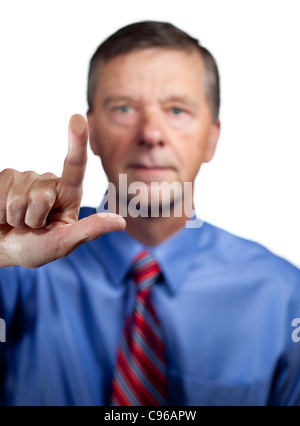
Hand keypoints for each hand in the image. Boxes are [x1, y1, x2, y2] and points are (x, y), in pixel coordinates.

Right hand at [0, 114, 125, 267]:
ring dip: (14, 218)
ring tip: (17, 222)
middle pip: (41, 195)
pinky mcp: (4, 177)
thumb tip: (120, 223)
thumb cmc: (36, 248)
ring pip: (18, 197)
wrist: (3, 248)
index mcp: (68, 194)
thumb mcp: (63, 243)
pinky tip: (2, 214)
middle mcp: (48, 182)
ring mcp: (25, 178)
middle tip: (30, 227)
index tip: (78, 119)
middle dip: (32, 219)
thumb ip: (88, 231)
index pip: (75, 166)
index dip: (76, 143)